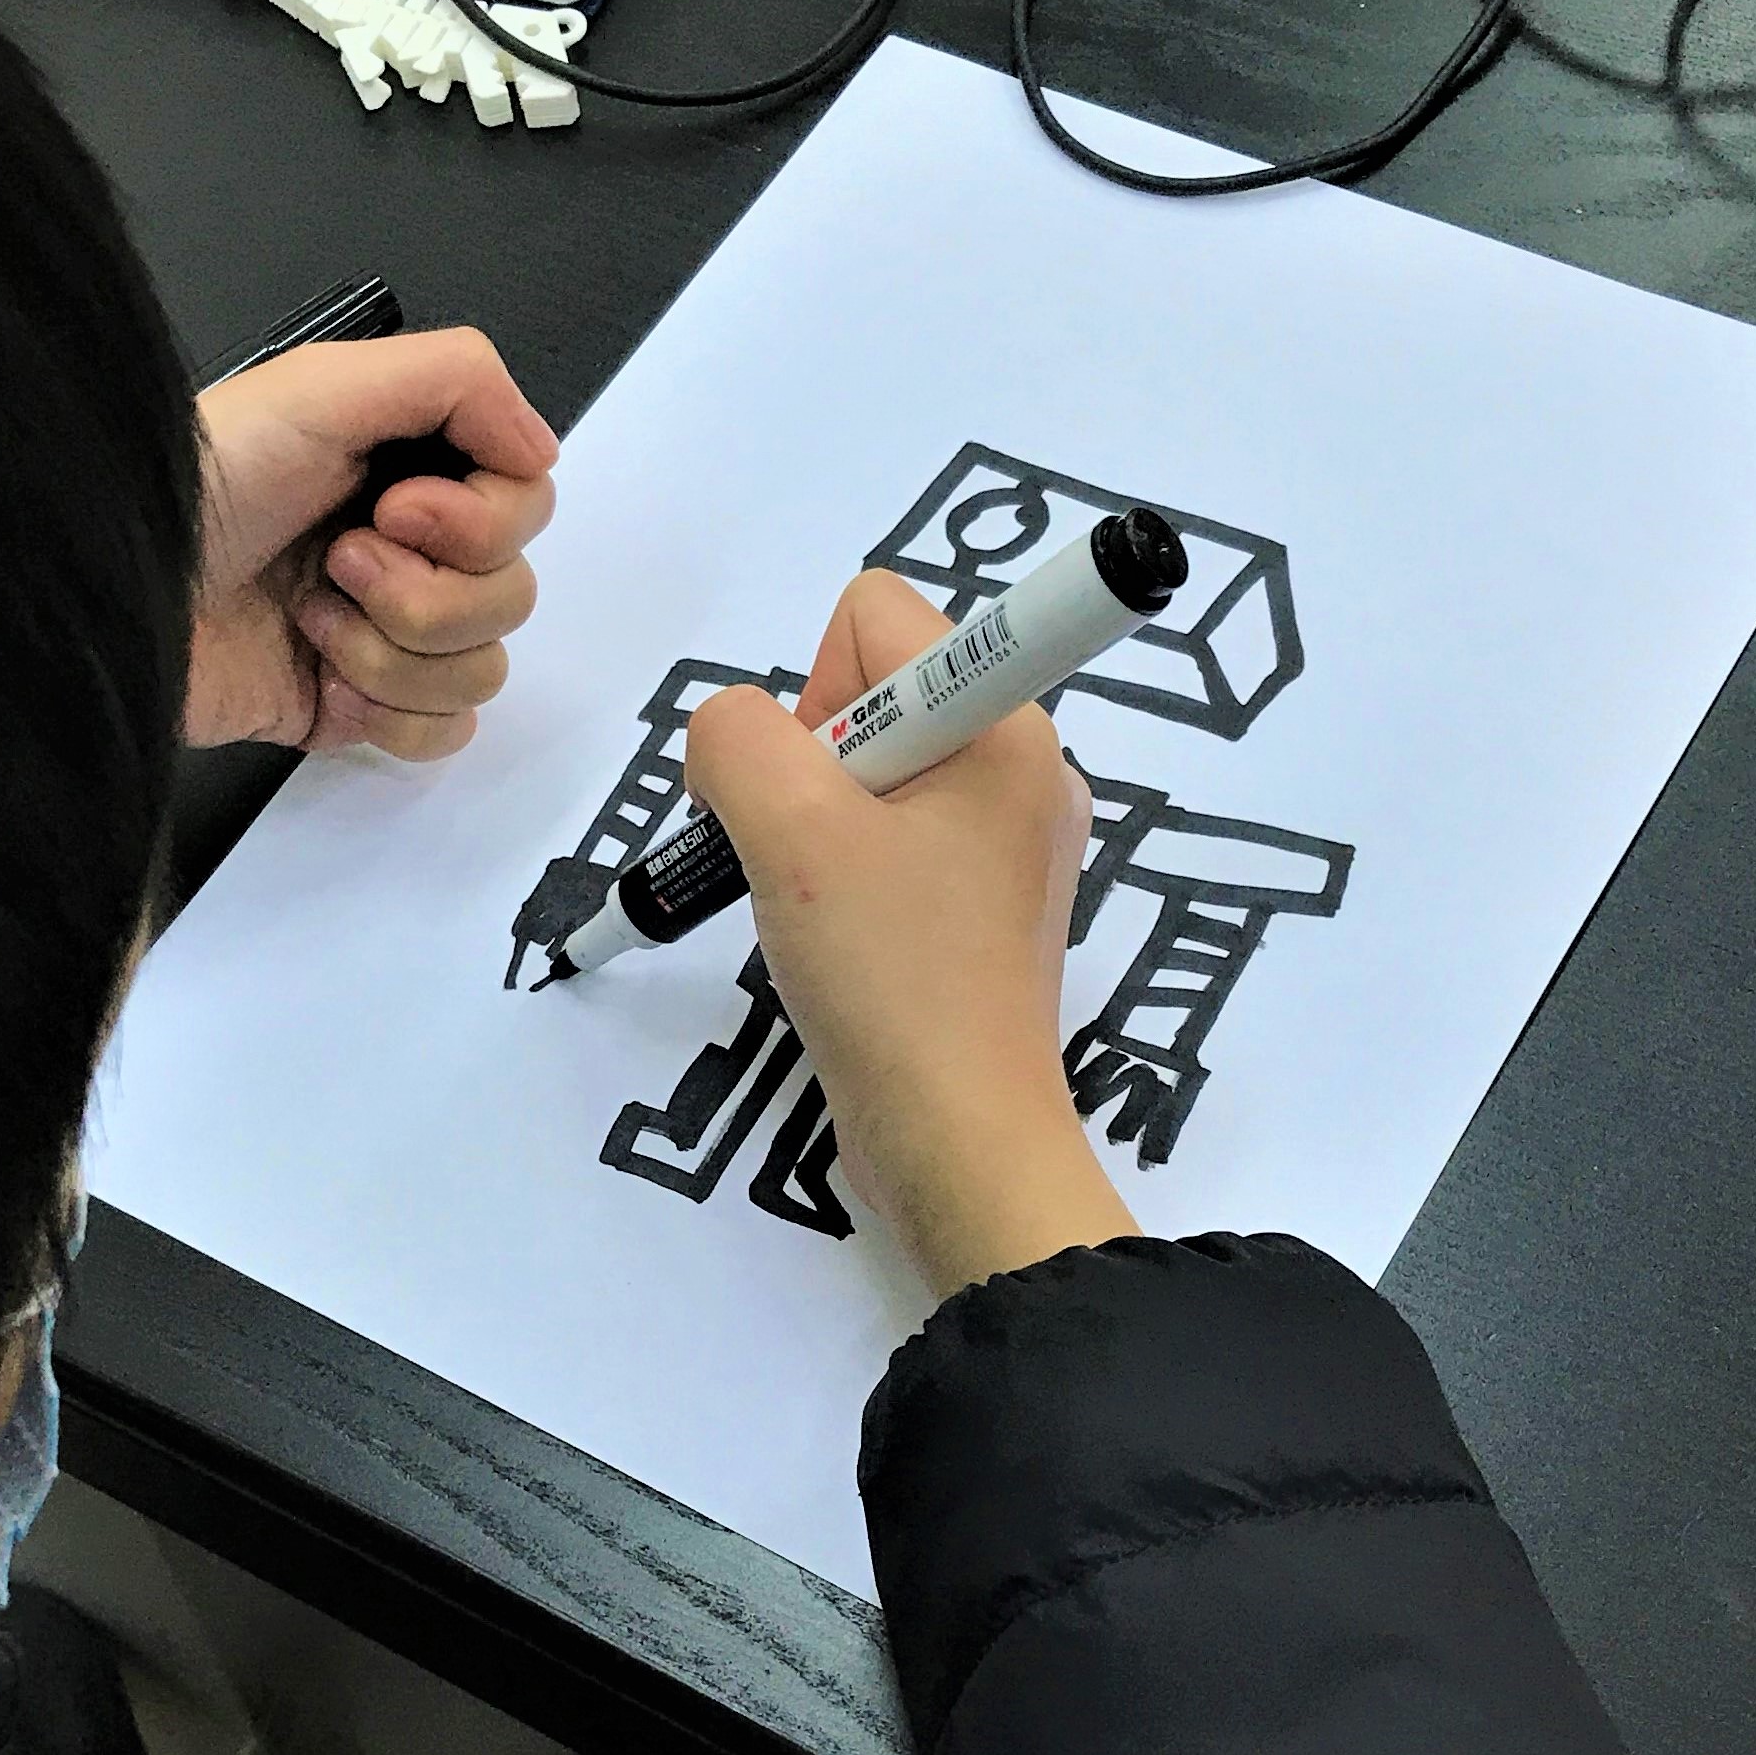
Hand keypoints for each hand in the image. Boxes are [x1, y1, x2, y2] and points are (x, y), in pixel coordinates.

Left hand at [187, 327, 557, 757]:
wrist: (110, 601)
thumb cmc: (198, 488)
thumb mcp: (319, 388)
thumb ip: (453, 379)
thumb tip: (543, 448)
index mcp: (403, 468)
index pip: (524, 505)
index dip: (479, 522)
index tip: (397, 508)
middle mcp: (404, 550)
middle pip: (513, 594)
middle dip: (427, 592)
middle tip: (337, 564)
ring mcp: (382, 637)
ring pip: (480, 669)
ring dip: (394, 651)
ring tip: (310, 619)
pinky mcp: (354, 711)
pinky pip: (442, 734)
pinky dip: (389, 713)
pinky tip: (322, 680)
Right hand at [685, 571, 1140, 1299]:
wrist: (958, 1142)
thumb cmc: (891, 976)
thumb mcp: (789, 831)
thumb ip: (737, 738)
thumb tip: (733, 735)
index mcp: (1007, 723)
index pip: (873, 612)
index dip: (812, 688)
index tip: (823, 795)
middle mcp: (1022, 766)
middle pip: (867, 689)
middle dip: (806, 766)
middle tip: (815, 864)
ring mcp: (1004, 842)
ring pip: (864, 774)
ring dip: (813, 832)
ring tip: (822, 913)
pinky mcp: (978, 909)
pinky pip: (884, 843)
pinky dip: (840, 881)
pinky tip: (838, 945)